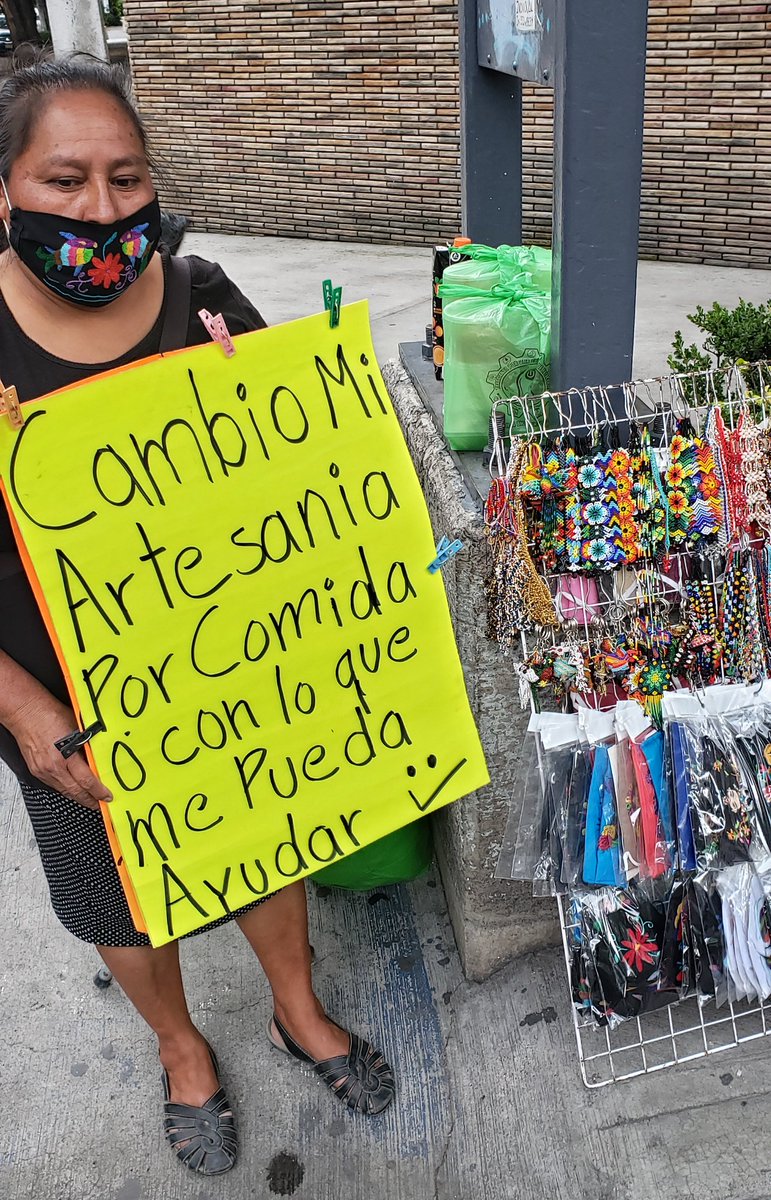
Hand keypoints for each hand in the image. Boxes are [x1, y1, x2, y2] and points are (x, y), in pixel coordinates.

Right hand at [7, 693, 111, 809]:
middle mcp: (52, 766)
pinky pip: (54, 785)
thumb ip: (86, 744)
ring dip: (77, 796)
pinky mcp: (36, 770)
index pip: (86, 780)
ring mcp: (42, 770)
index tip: (107, 796)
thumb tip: (98, 756)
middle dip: (89, 800)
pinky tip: (72, 788)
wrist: (25, 711)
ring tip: (89, 799)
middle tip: (100, 804)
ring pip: (64, 791)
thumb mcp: (77, 728)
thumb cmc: (48, 713)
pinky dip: (65, 788)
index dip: (99, 791)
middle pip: (75, 792)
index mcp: (65, 755)